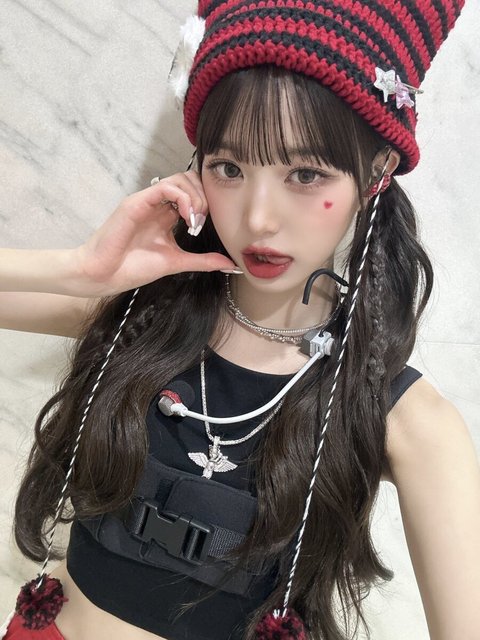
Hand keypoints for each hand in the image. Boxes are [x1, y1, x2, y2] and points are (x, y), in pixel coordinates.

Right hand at [73, 170, 238, 295]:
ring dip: (195, 197)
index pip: (192, 192)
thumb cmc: (132, 268)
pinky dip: (182, 198)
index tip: (204, 226)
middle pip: (189, 179)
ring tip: (193, 220)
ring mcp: (146, 201)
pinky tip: (185, 217)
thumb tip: (229, 263)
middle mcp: (157, 204)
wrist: (103, 276)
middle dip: (203, 197)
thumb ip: (202, 260)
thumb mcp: (176, 262)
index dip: (205, 202)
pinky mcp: (136, 202)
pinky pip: (165, 187)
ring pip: (179, 179)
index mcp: (165, 215)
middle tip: (200, 221)